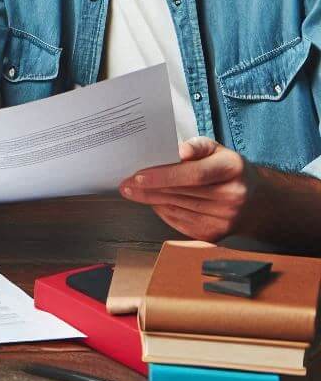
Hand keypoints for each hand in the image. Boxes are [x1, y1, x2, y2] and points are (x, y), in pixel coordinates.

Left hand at [119, 137, 257, 240]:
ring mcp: (225, 219)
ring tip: (133, 191)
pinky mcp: (215, 235)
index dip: (163, 176)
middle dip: (148, 189)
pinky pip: (180, 222)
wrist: (255, 202)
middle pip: (181, 193)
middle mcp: (232, 196)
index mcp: (232, 169)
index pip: (193, 174)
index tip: (137, 176)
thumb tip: (180, 150)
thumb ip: (197, 145)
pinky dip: (163, 211)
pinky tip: (153, 202)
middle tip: (125, 184)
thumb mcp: (217, 150)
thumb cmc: (227, 170)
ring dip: (151, 200)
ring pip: (177, 209)